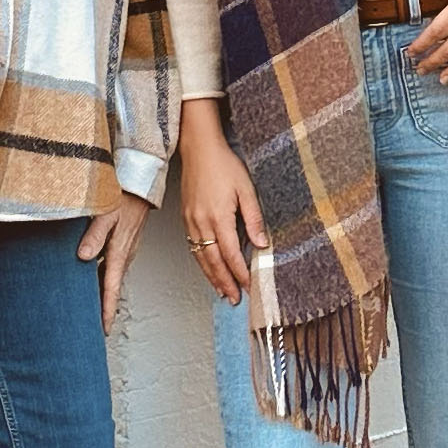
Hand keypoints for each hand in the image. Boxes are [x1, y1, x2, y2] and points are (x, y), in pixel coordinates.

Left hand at [77, 194, 153, 334]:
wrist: (140, 186)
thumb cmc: (123, 197)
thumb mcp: (106, 215)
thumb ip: (94, 235)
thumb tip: (83, 256)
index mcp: (119, 253)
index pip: (112, 289)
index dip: (107, 310)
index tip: (105, 328)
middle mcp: (124, 255)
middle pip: (112, 288)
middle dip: (105, 308)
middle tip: (95, 326)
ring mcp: (125, 251)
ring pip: (112, 278)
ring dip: (104, 293)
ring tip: (92, 307)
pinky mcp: (123, 244)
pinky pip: (112, 267)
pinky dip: (104, 277)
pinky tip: (93, 277)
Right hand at [177, 99, 267, 303]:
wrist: (198, 148)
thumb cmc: (223, 164)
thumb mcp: (246, 189)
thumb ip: (254, 218)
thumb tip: (262, 244)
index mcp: (218, 217)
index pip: (231, 254)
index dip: (240, 273)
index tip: (249, 286)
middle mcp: (201, 222)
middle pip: (213, 261)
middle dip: (225, 282)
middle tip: (234, 299)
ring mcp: (190, 221)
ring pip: (200, 257)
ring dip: (211, 277)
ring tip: (222, 292)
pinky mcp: (185, 217)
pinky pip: (193, 247)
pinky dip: (201, 262)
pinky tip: (208, 269)